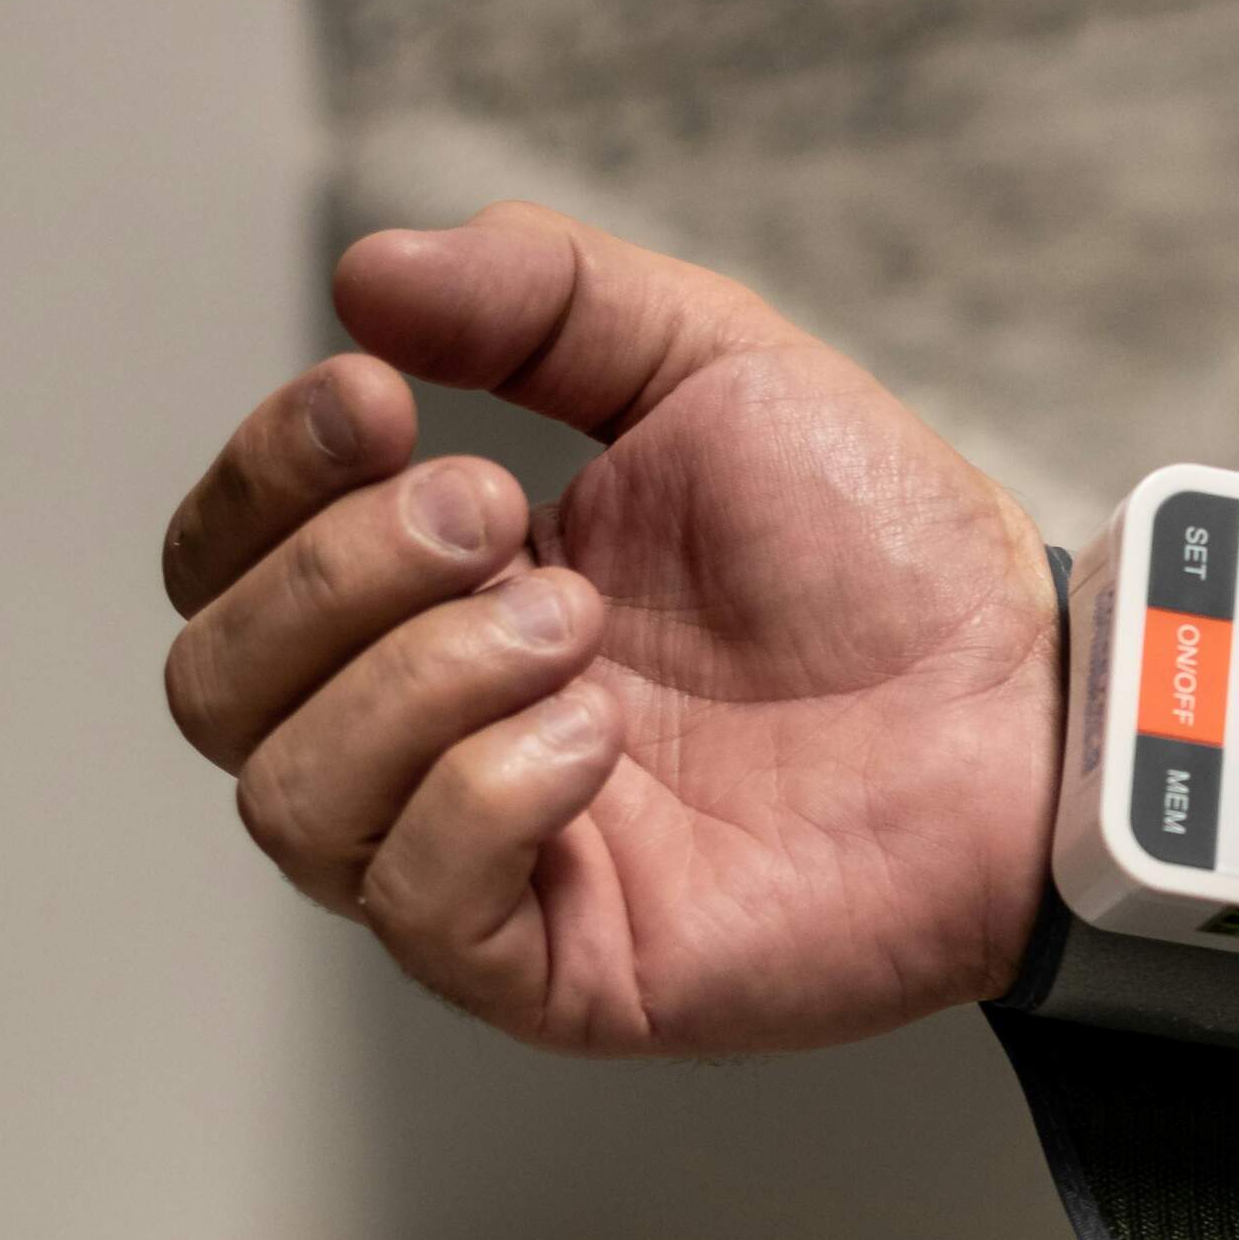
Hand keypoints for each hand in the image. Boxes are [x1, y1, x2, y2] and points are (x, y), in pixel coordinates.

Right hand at [159, 204, 1060, 1052]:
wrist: (1024, 699)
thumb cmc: (883, 553)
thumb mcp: (709, 362)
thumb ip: (540, 298)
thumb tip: (366, 273)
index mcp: (439, 595)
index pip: (223, 560)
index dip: (261, 475)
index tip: (378, 395)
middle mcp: (432, 732)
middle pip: (214, 682)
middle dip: (336, 571)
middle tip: (504, 517)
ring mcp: (487, 857)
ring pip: (286, 797)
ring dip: (416, 678)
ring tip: (577, 627)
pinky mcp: (556, 966)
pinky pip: (414, 897)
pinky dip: (488, 792)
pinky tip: (602, 738)